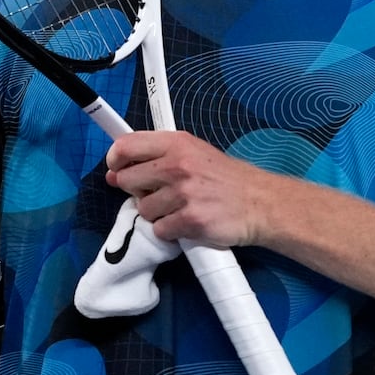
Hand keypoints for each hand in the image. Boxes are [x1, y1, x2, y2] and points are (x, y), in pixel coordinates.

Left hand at [105, 130, 272, 246]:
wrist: (259, 202)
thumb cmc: (225, 178)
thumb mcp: (195, 153)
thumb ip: (156, 158)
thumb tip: (114, 173)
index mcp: (177, 143)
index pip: (126, 146)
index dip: (115, 160)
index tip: (117, 170)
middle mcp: (178, 165)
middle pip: (127, 180)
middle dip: (137, 191)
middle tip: (158, 193)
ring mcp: (184, 193)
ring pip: (143, 209)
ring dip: (157, 214)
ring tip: (179, 208)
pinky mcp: (190, 220)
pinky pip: (160, 230)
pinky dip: (171, 231)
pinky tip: (187, 222)